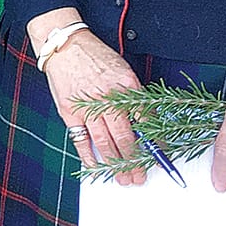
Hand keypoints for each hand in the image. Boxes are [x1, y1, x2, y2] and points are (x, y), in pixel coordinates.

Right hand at [39, 29, 147, 184]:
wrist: (65, 46)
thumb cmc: (96, 58)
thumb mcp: (123, 72)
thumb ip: (133, 97)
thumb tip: (145, 126)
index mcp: (128, 86)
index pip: (147, 121)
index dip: (154, 143)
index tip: (159, 158)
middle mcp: (109, 98)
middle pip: (126, 137)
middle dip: (135, 161)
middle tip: (140, 177)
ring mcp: (88, 107)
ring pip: (105, 142)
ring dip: (115, 164)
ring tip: (123, 179)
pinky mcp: (70, 112)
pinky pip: (81, 140)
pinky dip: (88, 156)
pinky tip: (96, 167)